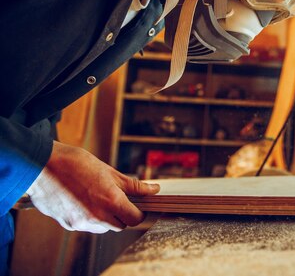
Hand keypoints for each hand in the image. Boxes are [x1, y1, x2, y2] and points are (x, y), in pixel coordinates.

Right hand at [26, 141, 159, 232]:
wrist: (42, 165)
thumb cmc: (77, 163)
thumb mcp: (110, 171)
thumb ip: (134, 185)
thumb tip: (154, 190)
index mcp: (110, 201)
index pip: (134, 219)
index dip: (139, 212)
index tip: (138, 205)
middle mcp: (97, 217)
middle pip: (119, 225)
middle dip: (122, 214)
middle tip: (118, 197)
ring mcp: (81, 223)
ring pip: (102, 228)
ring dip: (106, 217)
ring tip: (97, 196)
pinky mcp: (68, 225)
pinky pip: (86, 226)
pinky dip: (89, 217)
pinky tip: (83, 200)